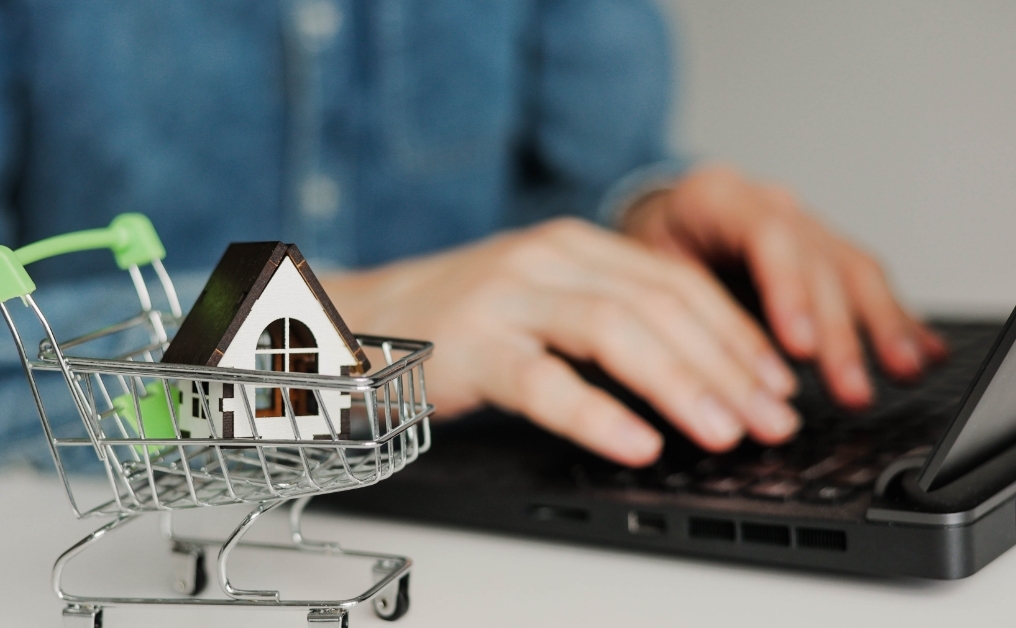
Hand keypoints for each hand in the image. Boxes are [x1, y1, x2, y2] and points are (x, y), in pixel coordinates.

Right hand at [323, 218, 801, 466]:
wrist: (357, 320)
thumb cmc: (456, 321)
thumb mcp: (541, 299)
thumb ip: (606, 318)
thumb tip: (696, 373)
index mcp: (573, 245)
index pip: (677, 281)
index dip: (737, 333)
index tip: (778, 381)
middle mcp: (547, 258)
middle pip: (660, 304)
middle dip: (728, 365)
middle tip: (773, 417)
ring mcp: (508, 297)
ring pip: (615, 331)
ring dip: (682, 384)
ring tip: (725, 431)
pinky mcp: (472, 345)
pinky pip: (545, 381)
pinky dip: (598, 414)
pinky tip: (637, 443)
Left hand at [622, 165, 946, 407]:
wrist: (656, 218)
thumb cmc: (642, 248)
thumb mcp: (640, 268)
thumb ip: (674, 305)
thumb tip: (702, 371)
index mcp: (717, 197)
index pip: (767, 237)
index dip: (789, 292)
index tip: (800, 346)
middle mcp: (769, 203)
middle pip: (817, 261)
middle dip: (839, 331)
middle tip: (850, 388)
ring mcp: (802, 225)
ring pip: (851, 270)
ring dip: (880, 327)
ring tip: (902, 372)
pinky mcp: (823, 251)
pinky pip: (865, 281)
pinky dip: (895, 318)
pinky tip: (922, 351)